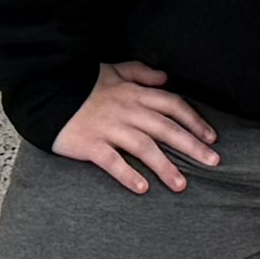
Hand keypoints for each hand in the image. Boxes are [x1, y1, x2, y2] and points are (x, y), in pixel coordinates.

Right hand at [56, 59, 219, 192]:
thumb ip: (141, 72)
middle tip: (213, 162)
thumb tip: (166, 78)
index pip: (172, 105)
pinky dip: (127, 174)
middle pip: (166, 128)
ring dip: (164, 167)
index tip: (211, 137)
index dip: (194, 121)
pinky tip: (142, 188)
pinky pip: (112, 161)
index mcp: (134, 93)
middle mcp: (126, 110)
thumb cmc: (82, 83)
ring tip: (181, 185)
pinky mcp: (90, 144)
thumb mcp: (113, 70)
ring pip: (144, 147)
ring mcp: (108, 128)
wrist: (46, 90)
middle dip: (192, 146)